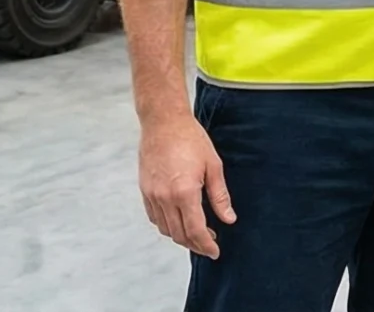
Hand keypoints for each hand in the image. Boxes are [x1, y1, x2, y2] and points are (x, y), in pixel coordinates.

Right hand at [140, 115, 235, 255]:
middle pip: (179, 235)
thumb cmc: (190, 139)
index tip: (215, 251)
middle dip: (195, 244)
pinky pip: (155, 217)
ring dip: (181, 236)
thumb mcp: (213, 166)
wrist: (163, 122)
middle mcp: (165, 198)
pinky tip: (179, 220)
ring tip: (196, 232)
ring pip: (165, 229)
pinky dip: (167, 225)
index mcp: (185, 192)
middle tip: (209, 244)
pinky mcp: (144, 190)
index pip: (195, 231)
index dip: (206, 246)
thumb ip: (220, 196)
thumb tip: (228, 219)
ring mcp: (152, 195)